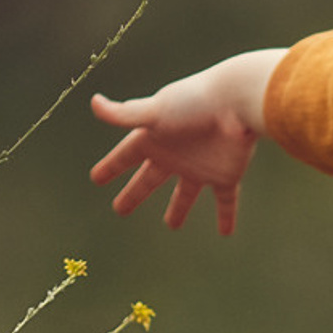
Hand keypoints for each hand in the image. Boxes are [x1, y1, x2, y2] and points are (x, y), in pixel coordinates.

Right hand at [87, 49, 283, 234]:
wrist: (238, 100)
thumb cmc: (195, 101)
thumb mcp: (156, 111)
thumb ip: (124, 114)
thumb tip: (94, 102)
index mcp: (156, 138)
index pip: (126, 156)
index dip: (111, 166)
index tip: (96, 178)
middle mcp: (176, 154)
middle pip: (149, 179)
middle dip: (135, 193)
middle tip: (119, 209)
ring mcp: (201, 167)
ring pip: (186, 194)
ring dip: (178, 210)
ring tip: (172, 226)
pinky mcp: (226, 175)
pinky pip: (226, 201)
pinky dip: (226, 216)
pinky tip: (226, 233)